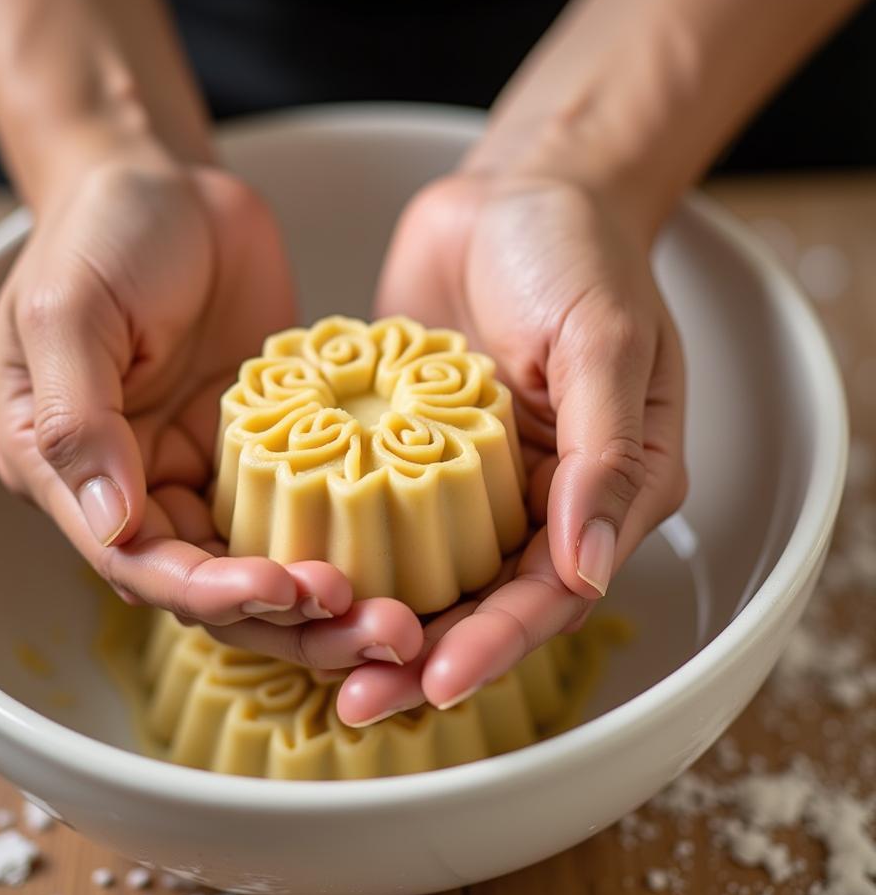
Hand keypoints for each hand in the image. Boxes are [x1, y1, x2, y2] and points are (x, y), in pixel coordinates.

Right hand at [0, 140, 421, 673]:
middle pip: (216, 589)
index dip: (210, 593)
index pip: (140, 565)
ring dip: (333, 601)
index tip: (284, 589)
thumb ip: (77, 417)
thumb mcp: (68, 310)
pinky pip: (313, 509)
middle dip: (292, 619)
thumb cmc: (101, 233)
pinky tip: (412, 556)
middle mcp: (144, 491)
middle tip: (378, 629)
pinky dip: (354, 540)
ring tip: (407, 620)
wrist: (166, 182)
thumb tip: (112, 523)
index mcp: (77, 477)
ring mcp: (213, 472)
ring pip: (272, 565)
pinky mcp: (274, 447)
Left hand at [338, 171, 685, 723]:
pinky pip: (369, 507)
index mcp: (599, 493)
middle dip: (419, 656)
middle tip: (355, 701)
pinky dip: (337, 544)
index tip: (438, 683)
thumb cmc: (579, 255)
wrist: (514, 193)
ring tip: (307, 656)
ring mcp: (461, 479)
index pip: (549, 593)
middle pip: (476, 603)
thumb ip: (605, 454)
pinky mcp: (401, 447)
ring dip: (368, 616)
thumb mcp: (605, 340)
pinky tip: (288, 575)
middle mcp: (532, 502)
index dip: (496, 645)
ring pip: (417, 571)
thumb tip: (590, 572)